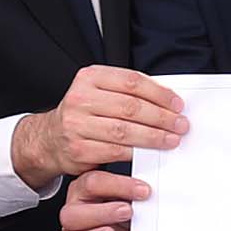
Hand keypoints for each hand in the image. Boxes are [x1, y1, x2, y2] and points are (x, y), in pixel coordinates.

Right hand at [12, 67, 185, 186]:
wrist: (50, 138)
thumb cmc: (83, 114)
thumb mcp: (99, 91)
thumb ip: (127, 91)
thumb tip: (168, 100)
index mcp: (89, 78)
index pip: (132, 81)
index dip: (159, 93)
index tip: (177, 104)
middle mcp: (80, 99)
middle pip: (131, 106)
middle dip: (161, 117)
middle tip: (180, 124)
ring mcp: (77, 125)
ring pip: (125, 130)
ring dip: (154, 136)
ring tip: (171, 139)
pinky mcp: (79, 149)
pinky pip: (116, 151)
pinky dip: (138, 152)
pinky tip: (152, 152)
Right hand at [53, 168, 147, 230]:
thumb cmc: (128, 212)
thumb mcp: (133, 198)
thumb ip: (137, 193)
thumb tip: (156, 187)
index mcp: (86, 191)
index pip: (92, 183)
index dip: (117, 185)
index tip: (142, 190)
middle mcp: (76, 213)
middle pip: (71, 213)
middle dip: (101, 212)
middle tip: (127, 212)